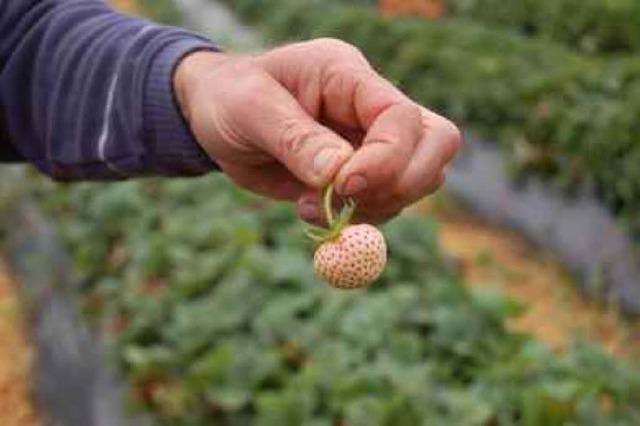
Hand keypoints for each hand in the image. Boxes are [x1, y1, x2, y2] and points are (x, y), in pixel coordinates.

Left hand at [174, 38, 460, 223]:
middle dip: (403, 184)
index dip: (386, 158)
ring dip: (373, 208)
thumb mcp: (250, 108)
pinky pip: (385, 204)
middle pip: (436, 144)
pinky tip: (309, 210)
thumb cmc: (229, 98)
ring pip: (417, 182)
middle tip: (347, 199)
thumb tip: (337, 174)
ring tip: (309, 206)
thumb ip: (294, 138)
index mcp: (347, 76)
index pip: (402, 116)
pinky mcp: (360, 175)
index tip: (343, 184)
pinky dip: (358, 220)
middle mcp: (369, 107)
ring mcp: (370, 143)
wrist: (215, 118)